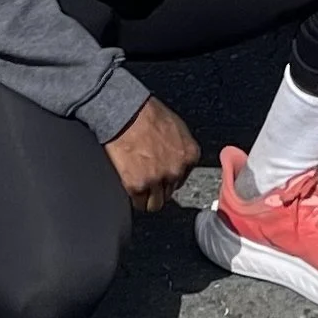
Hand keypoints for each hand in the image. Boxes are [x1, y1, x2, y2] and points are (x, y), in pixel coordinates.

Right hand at [104, 96, 199, 211]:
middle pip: (169, 193)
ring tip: (139, 186)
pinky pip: (138, 203)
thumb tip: (178, 163)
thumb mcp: (178, 129)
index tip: (161, 174)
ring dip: (148, 197)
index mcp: (189, 155)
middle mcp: (176, 169)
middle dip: (159, 187)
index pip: (183, 179)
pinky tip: (130, 184)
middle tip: (147, 177)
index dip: (169, 178)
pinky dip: (134, 198)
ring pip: (155, 204)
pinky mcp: (137, 185)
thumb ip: (181, 150)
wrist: (128, 114)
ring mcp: (157, 179)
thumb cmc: (150, 115)